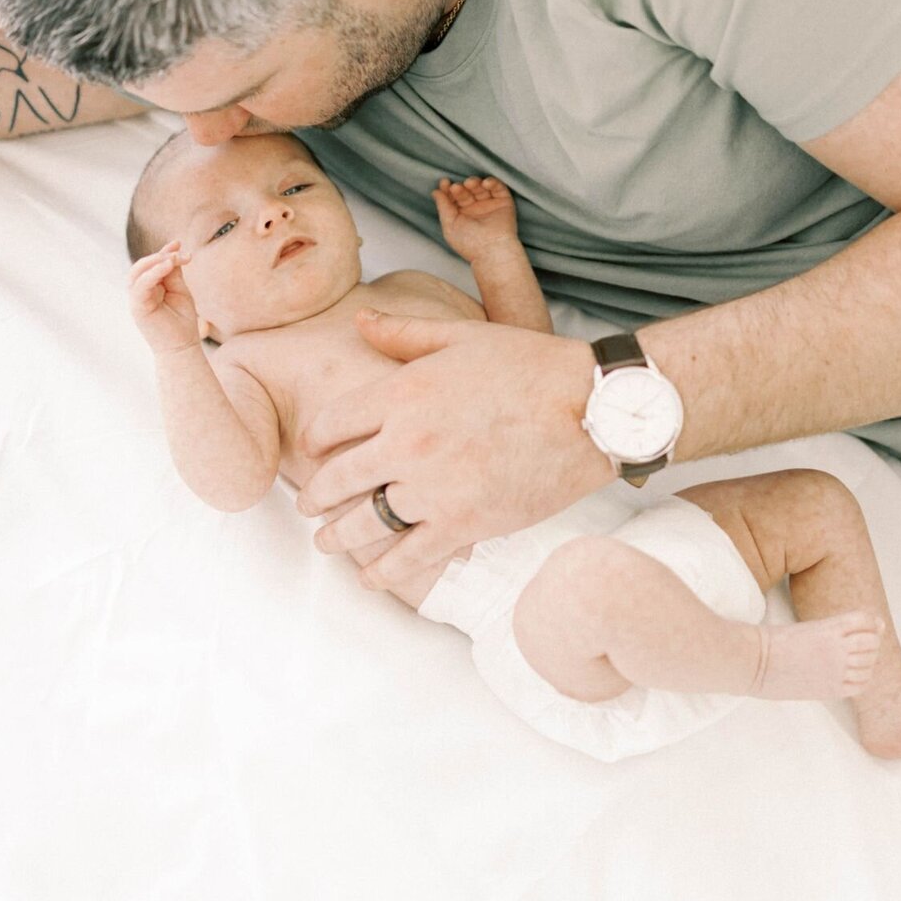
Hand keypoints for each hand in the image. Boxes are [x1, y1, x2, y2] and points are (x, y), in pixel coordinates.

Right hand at [128, 240, 209, 353]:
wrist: (182, 347)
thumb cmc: (182, 321)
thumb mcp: (180, 291)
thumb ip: (173, 274)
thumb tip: (172, 253)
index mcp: (149, 288)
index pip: (150, 265)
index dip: (163, 252)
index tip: (178, 243)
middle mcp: (140, 292)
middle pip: (141, 266)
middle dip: (159, 256)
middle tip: (179, 252)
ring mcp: (136, 300)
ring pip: (136, 274)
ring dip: (154, 262)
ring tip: (173, 258)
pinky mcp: (137, 308)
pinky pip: (140, 287)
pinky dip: (152, 274)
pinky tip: (167, 266)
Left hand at [295, 309, 614, 588]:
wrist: (591, 409)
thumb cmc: (530, 365)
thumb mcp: (461, 335)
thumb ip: (403, 333)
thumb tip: (359, 322)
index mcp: (400, 393)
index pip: (330, 425)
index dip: (313, 442)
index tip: (311, 452)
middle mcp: (406, 443)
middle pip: (336, 479)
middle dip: (314, 497)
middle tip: (308, 507)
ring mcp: (433, 489)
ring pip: (363, 524)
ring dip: (336, 538)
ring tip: (326, 544)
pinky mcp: (464, 525)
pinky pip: (407, 558)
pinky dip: (381, 573)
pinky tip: (367, 578)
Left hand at [432, 175, 518, 262]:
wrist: (492, 250)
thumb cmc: (470, 243)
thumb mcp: (449, 225)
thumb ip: (443, 207)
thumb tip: (435, 192)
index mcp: (462, 215)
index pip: (454, 197)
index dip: (448, 189)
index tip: (444, 183)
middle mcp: (475, 209)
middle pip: (466, 191)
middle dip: (460, 187)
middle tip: (456, 188)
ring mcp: (490, 205)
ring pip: (481, 187)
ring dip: (474, 182)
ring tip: (470, 184)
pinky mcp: (504, 202)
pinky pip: (498, 188)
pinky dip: (492, 182)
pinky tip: (485, 183)